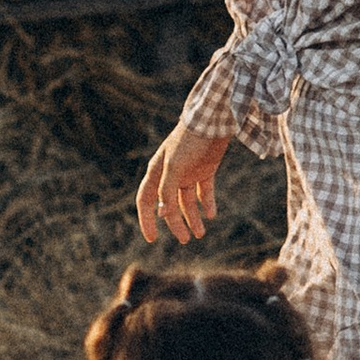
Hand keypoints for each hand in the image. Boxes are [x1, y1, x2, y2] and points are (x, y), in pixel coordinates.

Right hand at [136, 122, 228, 246]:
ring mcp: (188, 172)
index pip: (146, 200)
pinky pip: (204, 192)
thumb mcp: (175, 166)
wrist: (214, 119)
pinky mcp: (205, 169)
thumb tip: (162, 214)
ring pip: (187, 201)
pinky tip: (211, 215)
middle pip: (168, 205)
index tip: (152, 240)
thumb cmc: (189, 140)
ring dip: (193, 217)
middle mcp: (170, 174)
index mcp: (157, 171)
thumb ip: (167, 190)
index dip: (146, 220)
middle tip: (185, 240)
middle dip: (175, 224)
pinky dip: (207, 204)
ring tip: (200, 234)